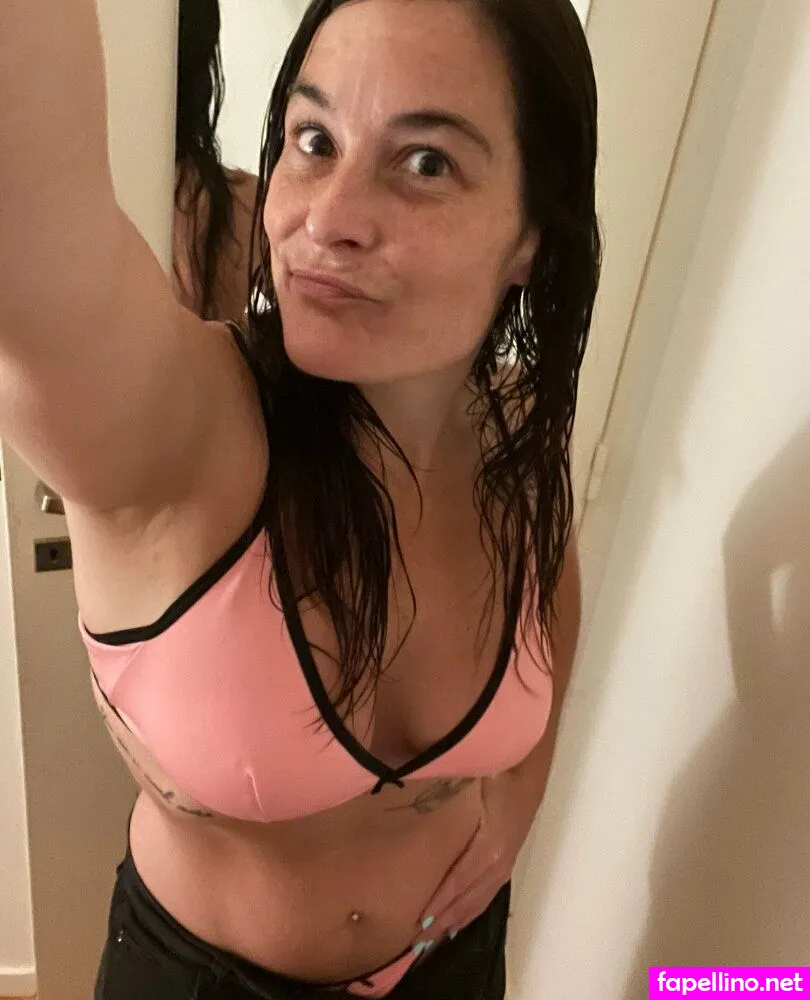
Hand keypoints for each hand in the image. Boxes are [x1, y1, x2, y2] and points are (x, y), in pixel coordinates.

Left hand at [412, 771, 536, 955]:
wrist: (527, 766)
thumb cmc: (496, 774)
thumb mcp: (470, 789)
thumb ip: (444, 801)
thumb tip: (416, 806)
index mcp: (489, 848)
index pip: (458, 883)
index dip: (439, 905)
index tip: (419, 923)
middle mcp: (498, 861)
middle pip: (468, 899)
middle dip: (445, 920)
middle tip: (421, 941)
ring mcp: (505, 861)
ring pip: (480, 899)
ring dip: (459, 919)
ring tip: (438, 936)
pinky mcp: (508, 857)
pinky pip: (489, 891)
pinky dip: (474, 908)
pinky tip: (464, 917)